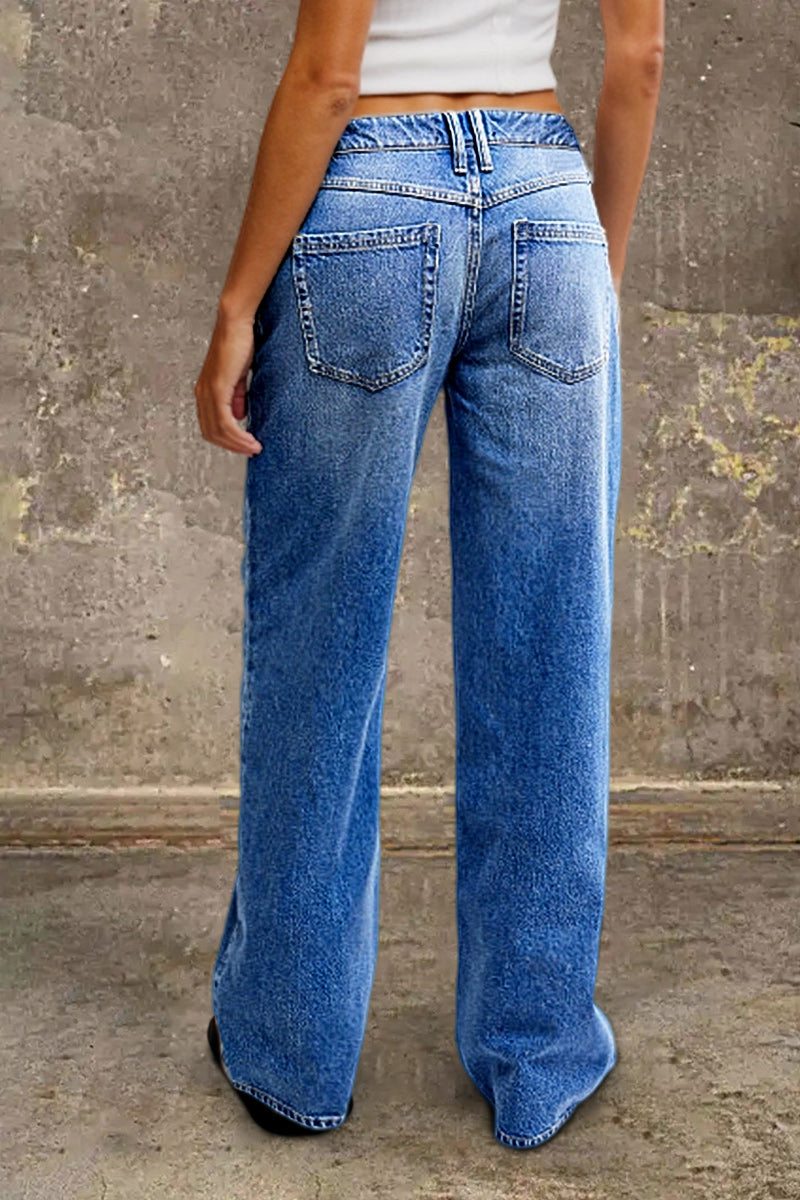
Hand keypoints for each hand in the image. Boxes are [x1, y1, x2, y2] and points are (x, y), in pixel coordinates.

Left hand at [194, 310, 262, 455]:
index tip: (246, 445)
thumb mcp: (239, 377)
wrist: (236, 323)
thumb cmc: (239, 343)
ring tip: (254, 447)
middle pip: (211, 434)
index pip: (211, 427)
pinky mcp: (217, 388)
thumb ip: (238, 396)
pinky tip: (250, 439)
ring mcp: (208, 391)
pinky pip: (224, 421)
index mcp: (206, 391)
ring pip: (217, 431)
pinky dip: (237, 435)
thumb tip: (240, 415)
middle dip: (232, 446)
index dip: (228, 441)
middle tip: (252, 450)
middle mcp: (202, 393)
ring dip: (237, 444)